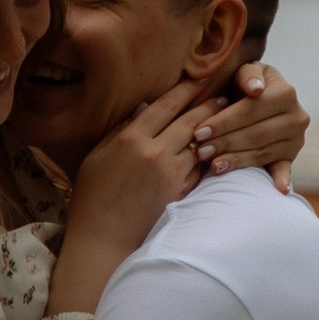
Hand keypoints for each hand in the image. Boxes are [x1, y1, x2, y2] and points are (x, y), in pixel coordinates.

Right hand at [45, 77, 216, 311]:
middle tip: (223, 95)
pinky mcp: (181, 195)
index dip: (184, 90)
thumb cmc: (92, 198)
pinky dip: (208, 159)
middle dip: (208, 106)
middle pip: (189, 122)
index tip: (198, 78)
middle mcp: (155, 153)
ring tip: (226, 121)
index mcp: (131, 139)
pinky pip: (200, 170)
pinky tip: (216, 152)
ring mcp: (171, 175)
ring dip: (213, 132)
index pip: (164, 106)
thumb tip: (141, 109)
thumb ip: (119, 130)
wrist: (103, 241)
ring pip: (199, 146)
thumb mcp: (97, 157)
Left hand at [192, 63, 309, 193]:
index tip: (199, 131)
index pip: (250, 110)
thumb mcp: (246, 71)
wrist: (260, 96)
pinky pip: (284, 169)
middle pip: (255, 134)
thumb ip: (248, 75)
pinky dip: (282, 179)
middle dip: (224, 143)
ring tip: (212, 165)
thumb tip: (255, 90)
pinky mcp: (291, 156)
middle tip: (200, 151)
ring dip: (236, 160)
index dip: (224, 121)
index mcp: (286, 92)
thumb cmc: (245, 83)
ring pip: (261, 152)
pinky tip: (278, 190)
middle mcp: (297, 116)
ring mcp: (296, 139)